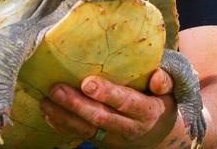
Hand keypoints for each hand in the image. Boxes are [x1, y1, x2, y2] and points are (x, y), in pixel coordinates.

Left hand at [40, 69, 177, 148]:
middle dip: (76, 104)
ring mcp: (112, 136)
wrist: (159, 137)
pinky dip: (62, 126)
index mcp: (146, 111)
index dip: (107, 94)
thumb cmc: (160, 104)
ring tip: (45, 100)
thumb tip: (156, 76)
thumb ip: (165, 81)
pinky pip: (79, 135)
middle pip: (100, 117)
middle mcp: (128, 126)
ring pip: (86, 129)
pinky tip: (48, 113)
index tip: (87, 83)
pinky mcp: (100, 140)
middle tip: (56, 88)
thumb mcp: (170, 94)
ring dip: (64, 115)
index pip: (125, 102)